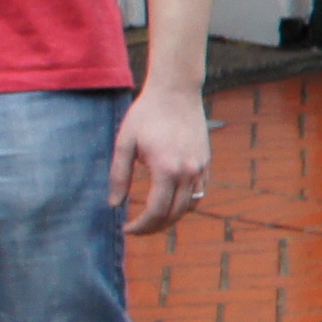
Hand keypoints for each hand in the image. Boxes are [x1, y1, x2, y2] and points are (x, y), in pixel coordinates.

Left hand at [112, 85, 208, 234]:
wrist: (176, 91)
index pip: (155, 211)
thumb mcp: (125, 144)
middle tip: (137, 229)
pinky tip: (170, 201)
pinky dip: (186, 204)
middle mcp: (188, 172)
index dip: (140, 225)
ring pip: (190, 206)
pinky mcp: (206, 162)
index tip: (126, 229)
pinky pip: (199, 192)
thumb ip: (119, 176)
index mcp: (166, 169)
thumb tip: (114, 204)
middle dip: (154, 227)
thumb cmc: (146, 114)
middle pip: (174, 214)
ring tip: (153, 219)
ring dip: (172, 218)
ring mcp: (201, 167)